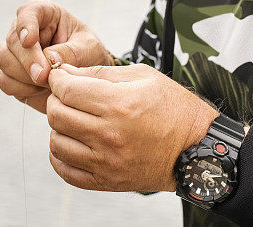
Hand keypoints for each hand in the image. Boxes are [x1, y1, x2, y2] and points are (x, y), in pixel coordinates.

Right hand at [0, 0, 111, 113]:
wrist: (84, 79)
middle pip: (12, 40)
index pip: (28, 11)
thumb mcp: (89, 49)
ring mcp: (14, 52)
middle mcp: (24, 30)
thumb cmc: (89, 54)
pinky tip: (40, 90)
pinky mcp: (11, 73)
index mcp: (45, 14)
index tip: (29, 41)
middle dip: (28, 60)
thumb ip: (72, 52)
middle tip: (44, 76)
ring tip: (49, 84)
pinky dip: (21, 89)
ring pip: (4, 60)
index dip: (25, 25)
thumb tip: (49, 58)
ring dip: (24, 76)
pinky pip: (5, 81)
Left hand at [45, 63, 218, 191]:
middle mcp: (110, 135)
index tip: (61, 76)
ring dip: (59, 127)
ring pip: (56, 143)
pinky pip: (66, 171)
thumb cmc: (173, 108)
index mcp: (119, 105)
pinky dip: (61, 155)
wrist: (196, 147)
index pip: (66, 90)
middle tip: (67, 95)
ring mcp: (107, 162)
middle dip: (56, 99)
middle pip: (57, 115)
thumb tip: (66, 71)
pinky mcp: (107, 181)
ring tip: (73, 119)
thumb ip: (100, 72)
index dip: (58, 79)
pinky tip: (72, 142)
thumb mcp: (143, 76)